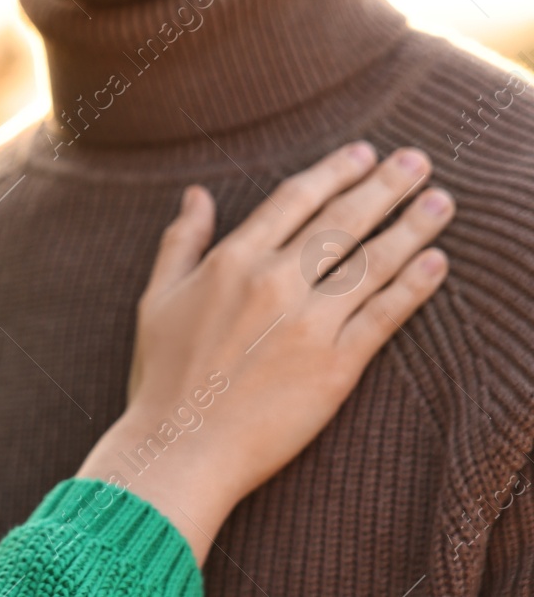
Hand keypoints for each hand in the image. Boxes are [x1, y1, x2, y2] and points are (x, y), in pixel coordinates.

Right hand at [76, 141, 452, 565]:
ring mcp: (308, 324)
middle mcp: (274, 282)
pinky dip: (414, 287)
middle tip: (418, 161)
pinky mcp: (335, 367)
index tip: (364, 153)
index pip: (294, 200)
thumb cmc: (162, 376)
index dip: (333, 171)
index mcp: (232, 261)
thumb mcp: (156, 297)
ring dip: (412, 227)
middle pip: (342, 221)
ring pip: (371, 263)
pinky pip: (383, 317)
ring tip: (441, 202)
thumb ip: (182, 241)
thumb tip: (197, 194)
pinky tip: (437, 262)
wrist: (181, 446)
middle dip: (384, 185)